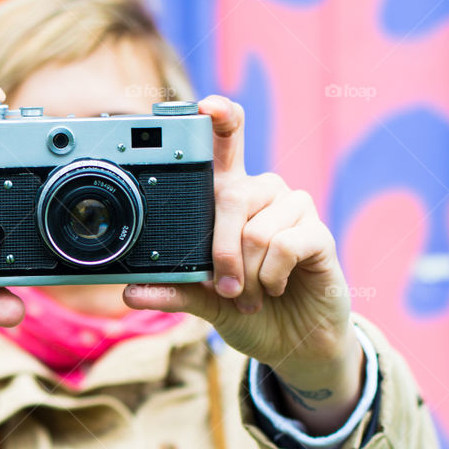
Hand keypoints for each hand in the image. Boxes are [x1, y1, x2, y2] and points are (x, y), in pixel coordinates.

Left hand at [123, 96, 364, 432]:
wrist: (294, 342)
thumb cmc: (249, 310)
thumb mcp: (204, 303)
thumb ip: (173, 291)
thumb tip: (130, 292)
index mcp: (231, 196)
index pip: (226, 143)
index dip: (219, 117)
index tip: (206, 105)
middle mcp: (263, 192)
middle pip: (232, 194)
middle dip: (221, 250)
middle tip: (224, 288)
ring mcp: (293, 209)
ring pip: (256, 229)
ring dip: (249, 274)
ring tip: (255, 294)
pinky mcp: (317, 232)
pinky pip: (286, 244)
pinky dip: (273, 276)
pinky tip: (278, 287)